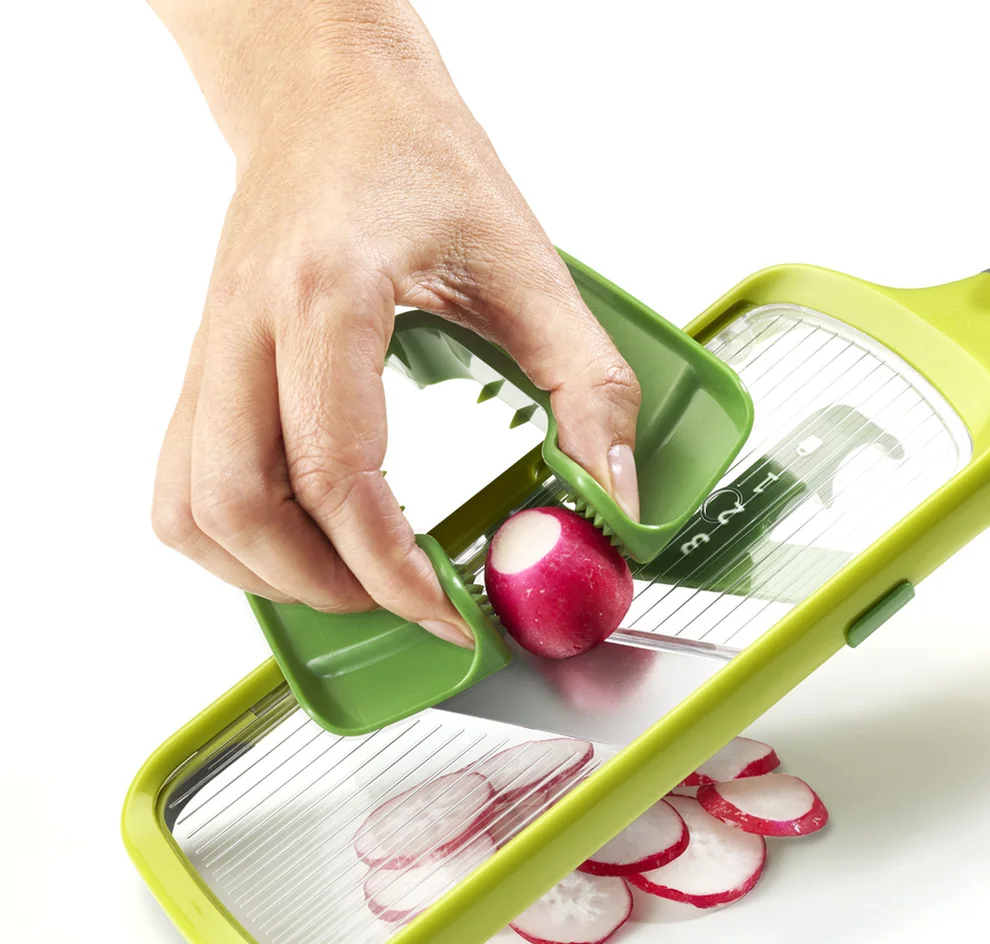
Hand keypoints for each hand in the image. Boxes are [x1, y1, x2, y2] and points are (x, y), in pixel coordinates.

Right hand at [148, 0, 641, 645]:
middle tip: (401, 601)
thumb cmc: (417, 158)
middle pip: (236, 507)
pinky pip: (181, 481)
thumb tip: (615, 498)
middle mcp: (247, 329)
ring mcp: (210, 350)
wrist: (328, 92)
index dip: (393, 570)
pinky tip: (297, 539)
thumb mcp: (530, 266)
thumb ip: (587, 386)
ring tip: (350, 581)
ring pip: (190, 508)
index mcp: (329, 299)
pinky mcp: (204, 366)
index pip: (339, 475)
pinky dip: (230, 538)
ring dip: (265, 573)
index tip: (448, 612)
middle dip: (324, 586)